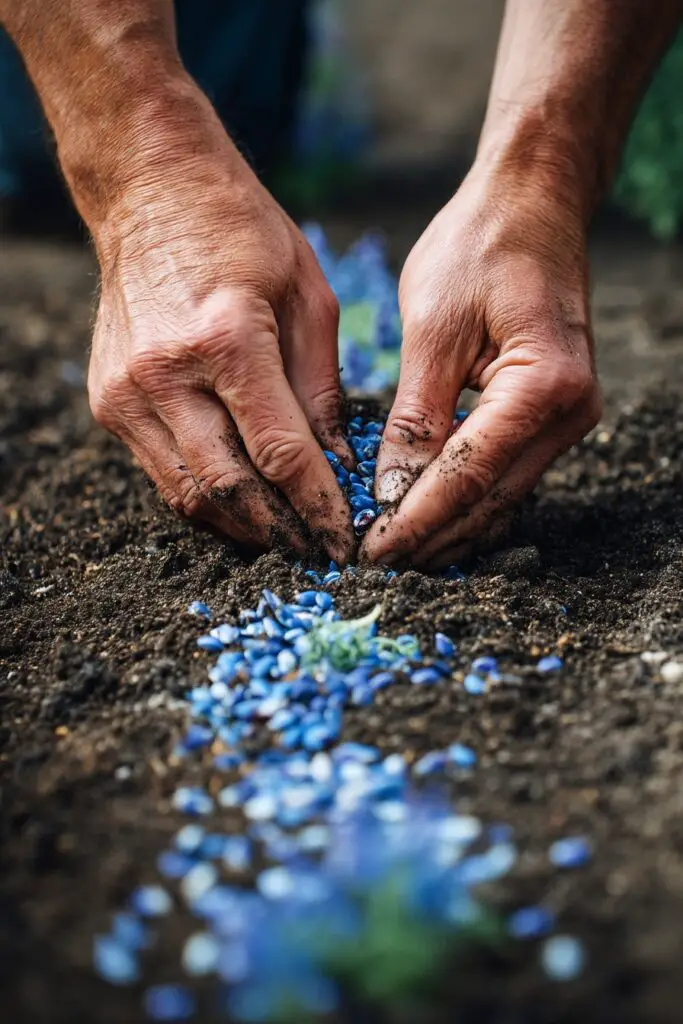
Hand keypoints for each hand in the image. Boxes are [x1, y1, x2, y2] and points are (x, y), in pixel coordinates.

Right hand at [87, 146, 353, 563]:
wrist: (148, 189)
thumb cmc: (242, 231)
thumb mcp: (307, 298)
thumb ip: (321, 390)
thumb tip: (336, 467)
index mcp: (225, 339)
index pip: (279, 453)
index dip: (317, 507)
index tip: (344, 541)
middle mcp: (165, 373)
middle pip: (228, 488)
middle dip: (279, 532)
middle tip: (316, 553)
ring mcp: (126, 391)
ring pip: (187, 494)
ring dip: (239, 527)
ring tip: (283, 539)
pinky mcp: (107, 400)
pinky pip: (161, 472)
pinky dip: (203, 499)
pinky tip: (240, 505)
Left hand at [362, 161, 601, 569]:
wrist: (532, 205)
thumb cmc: (480, 248)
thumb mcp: (433, 329)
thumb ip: (416, 416)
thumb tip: (392, 490)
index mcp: (543, 386)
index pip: (469, 475)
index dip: (417, 520)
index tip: (371, 552)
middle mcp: (568, 412)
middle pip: (491, 499)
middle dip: (431, 536)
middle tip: (374, 564)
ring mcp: (566, 417)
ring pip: (502, 495)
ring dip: (449, 526)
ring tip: (395, 552)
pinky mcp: (550, 414)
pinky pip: (506, 473)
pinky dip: (466, 498)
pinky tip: (427, 516)